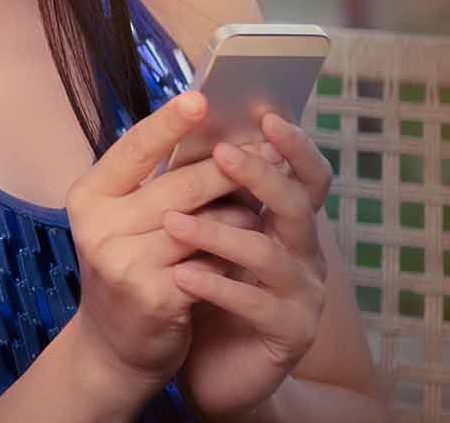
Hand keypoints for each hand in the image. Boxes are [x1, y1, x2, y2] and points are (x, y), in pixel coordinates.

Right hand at [61, 92, 252, 404]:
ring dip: (239, 215)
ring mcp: (121, 262)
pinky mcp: (152, 295)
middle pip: (177, 185)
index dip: (168, 124)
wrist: (116, 344)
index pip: (132, 149)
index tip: (202, 99)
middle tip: (269, 147)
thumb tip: (215, 136)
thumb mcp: (126, 220)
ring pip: (201, 225)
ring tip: (263, 204)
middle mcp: (97, 225)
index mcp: (88, 195)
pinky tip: (251, 250)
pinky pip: (210, 264)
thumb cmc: (131, 266)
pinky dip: (234, 254)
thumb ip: (157, 183)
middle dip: (228, 167)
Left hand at [172, 114, 332, 417]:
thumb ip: (202, 190)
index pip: (304, 174)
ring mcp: (301, 293)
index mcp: (285, 221)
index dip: (293, 145)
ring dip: (220, 232)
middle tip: (222, 152)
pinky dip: (216, 285)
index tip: (266, 113)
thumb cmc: (199, 286)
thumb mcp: (200, 233)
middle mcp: (303, 252)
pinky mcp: (287, 332)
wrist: (204, 365)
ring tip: (171, 221)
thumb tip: (182, 124)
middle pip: (299, 205)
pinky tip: (181, 277)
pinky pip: (255, 303)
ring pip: (270, 253)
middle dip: (262, 175)